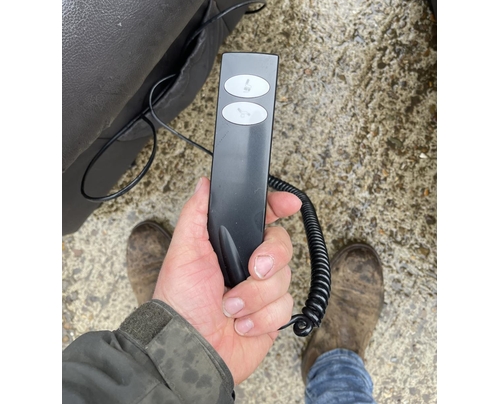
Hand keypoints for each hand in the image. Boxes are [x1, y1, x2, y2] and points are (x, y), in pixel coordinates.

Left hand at [153, 177, 301, 383]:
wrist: (189, 349)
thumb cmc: (180, 301)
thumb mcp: (183, 251)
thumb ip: (195, 213)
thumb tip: (204, 184)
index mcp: (230, 244)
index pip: (261, 216)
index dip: (278, 206)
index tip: (288, 203)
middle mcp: (249, 263)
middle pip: (281, 244)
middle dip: (270, 257)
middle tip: (253, 269)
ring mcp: (262, 289)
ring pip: (284, 278)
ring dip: (256, 295)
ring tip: (231, 307)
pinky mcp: (271, 315)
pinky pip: (284, 307)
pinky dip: (261, 317)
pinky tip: (240, 324)